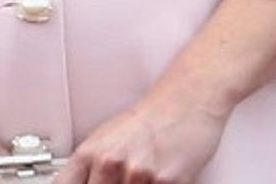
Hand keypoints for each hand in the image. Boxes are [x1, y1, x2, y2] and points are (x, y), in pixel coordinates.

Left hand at [54, 95, 225, 183]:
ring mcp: (137, 173)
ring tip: (142, 175)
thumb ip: (91, 169)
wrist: (185, 99)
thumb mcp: (108, 138)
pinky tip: (158, 178)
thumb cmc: (148, 120)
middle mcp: (110, 162)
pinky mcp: (165, 182)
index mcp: (90, 152)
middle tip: (122, 180)